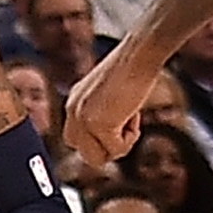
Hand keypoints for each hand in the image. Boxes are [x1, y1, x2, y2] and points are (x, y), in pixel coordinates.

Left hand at [63, 45, 155, 165]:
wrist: (139, 54)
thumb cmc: (133, 67)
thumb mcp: (110, 92)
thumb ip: (103, 113)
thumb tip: (111, 141)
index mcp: (74, 102)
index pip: (76, 139)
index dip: (99, 140)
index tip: (119, 125)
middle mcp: (73, 110)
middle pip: (84, 154)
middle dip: (108, 149)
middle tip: (126, 128)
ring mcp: (83, 119)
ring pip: (98, 158)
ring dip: (119, 145)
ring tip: (130, 118)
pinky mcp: (99, 125)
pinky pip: (117, 150)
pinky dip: (131, 138)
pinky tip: (134, 114)